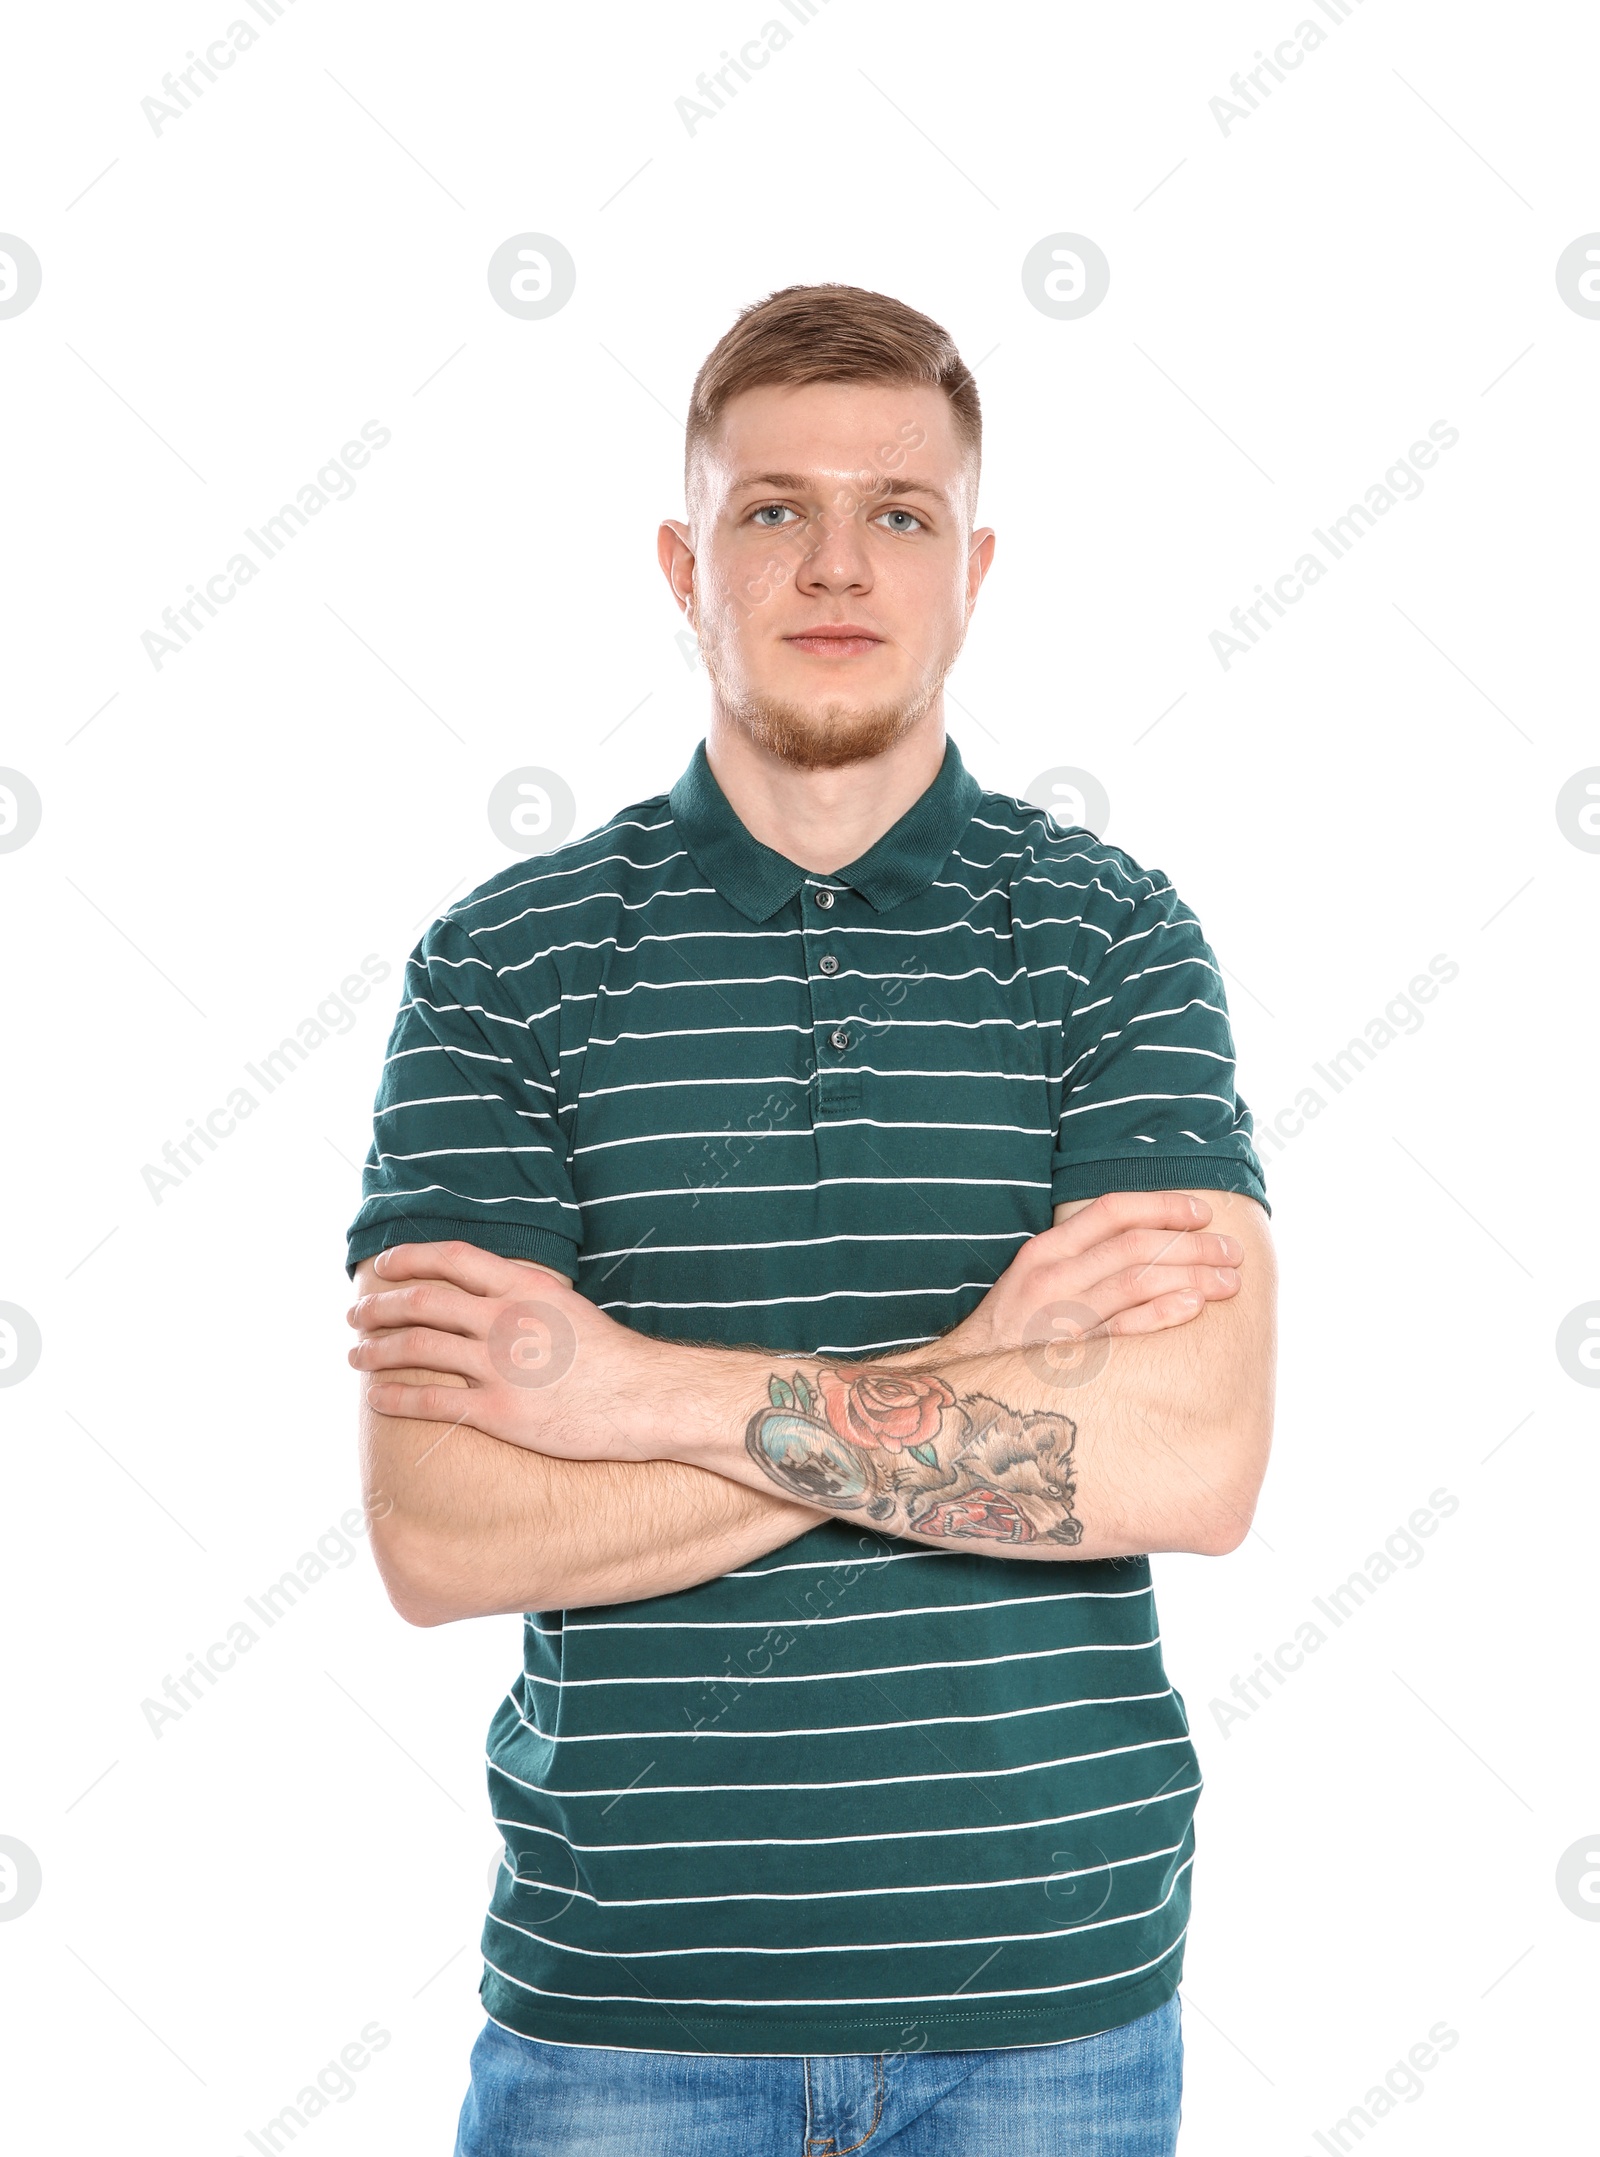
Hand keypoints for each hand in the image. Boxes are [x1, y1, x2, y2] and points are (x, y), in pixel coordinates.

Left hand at [346, 1241, 645, 1461]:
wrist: (644, 1397)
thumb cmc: (611, 1356)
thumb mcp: (568, 1306)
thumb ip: (524, 1296)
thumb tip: (488, 1293)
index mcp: (523, 1286)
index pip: (451, 1258)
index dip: (409, 1257)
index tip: (384, 1266)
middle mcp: (505, 1318)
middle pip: (423, 1302)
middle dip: (380, 1307)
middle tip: (356, 1314)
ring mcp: (499, 1365)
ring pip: (416, 1349)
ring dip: (375, 1351)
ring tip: (356, 1354)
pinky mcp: (499, 1410)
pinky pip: (431, 1401)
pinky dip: (395, 1398)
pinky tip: (377, 1398)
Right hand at [936, 1191, 1244, 1359]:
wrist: (968, 1381)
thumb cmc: (1014, 1328)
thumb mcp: (1036, 1276)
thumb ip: (1081, 1255)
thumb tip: (1149, 1240)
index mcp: (1046, 1250)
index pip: (1112, 1210)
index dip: (1163, 1205)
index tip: (1203, 1213)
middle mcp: (1052, 1276)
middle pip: (1135, 1245)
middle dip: (1194, 1245)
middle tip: (1233, 1251)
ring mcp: (1060, 1316)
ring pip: (1137, 1281)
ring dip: (1193, 1277)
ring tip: (1229, 1281)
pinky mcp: (1070, 1355)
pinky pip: (1124, 1329)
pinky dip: (1162, 1314)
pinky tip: (1194, 1306)